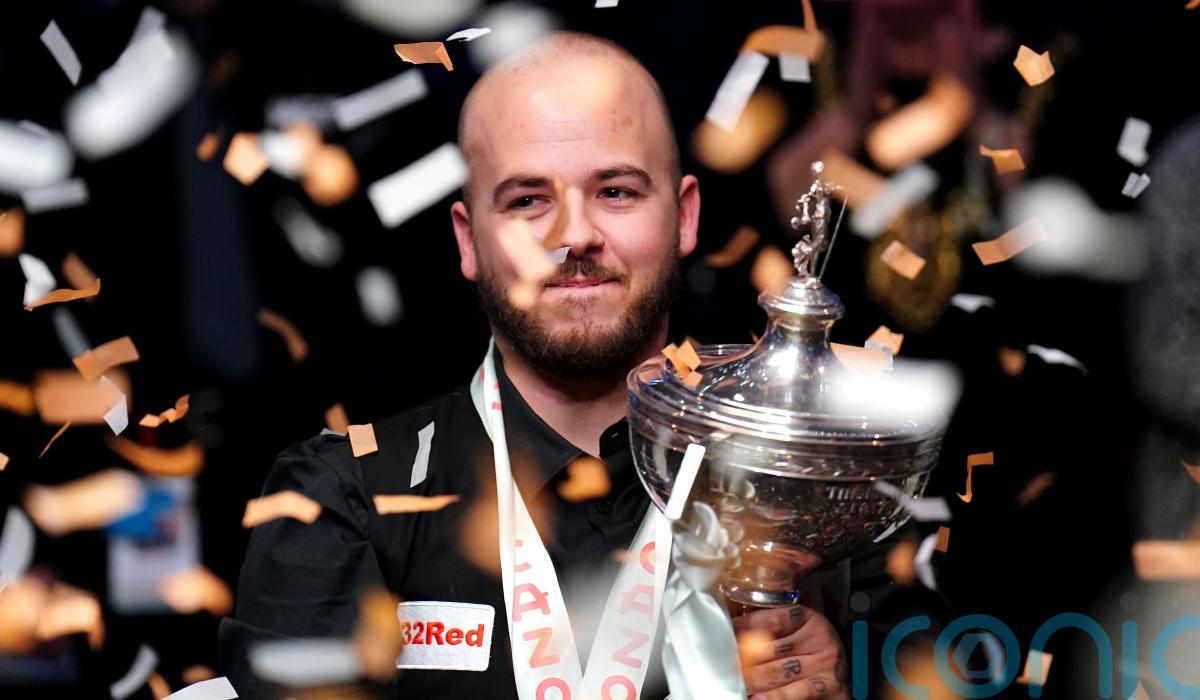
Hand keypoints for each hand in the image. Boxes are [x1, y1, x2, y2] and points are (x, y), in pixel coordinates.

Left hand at [733, 605, 847, 699]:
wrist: (846, 670)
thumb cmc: (813, 648)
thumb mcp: (798, 630)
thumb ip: (773, 628)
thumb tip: (736, 632)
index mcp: (807, 617)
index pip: (770, 619)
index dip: (744, 626)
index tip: (726, 634)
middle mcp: (817, 638)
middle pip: (770, 648)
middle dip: (742, 659)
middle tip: (724, 665)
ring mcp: (822, 663)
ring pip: (777, 671)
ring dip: (752, 680)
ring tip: (736, 682)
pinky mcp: (826, 686)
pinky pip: (795, 691)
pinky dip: (775, 696)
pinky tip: (758, 697)